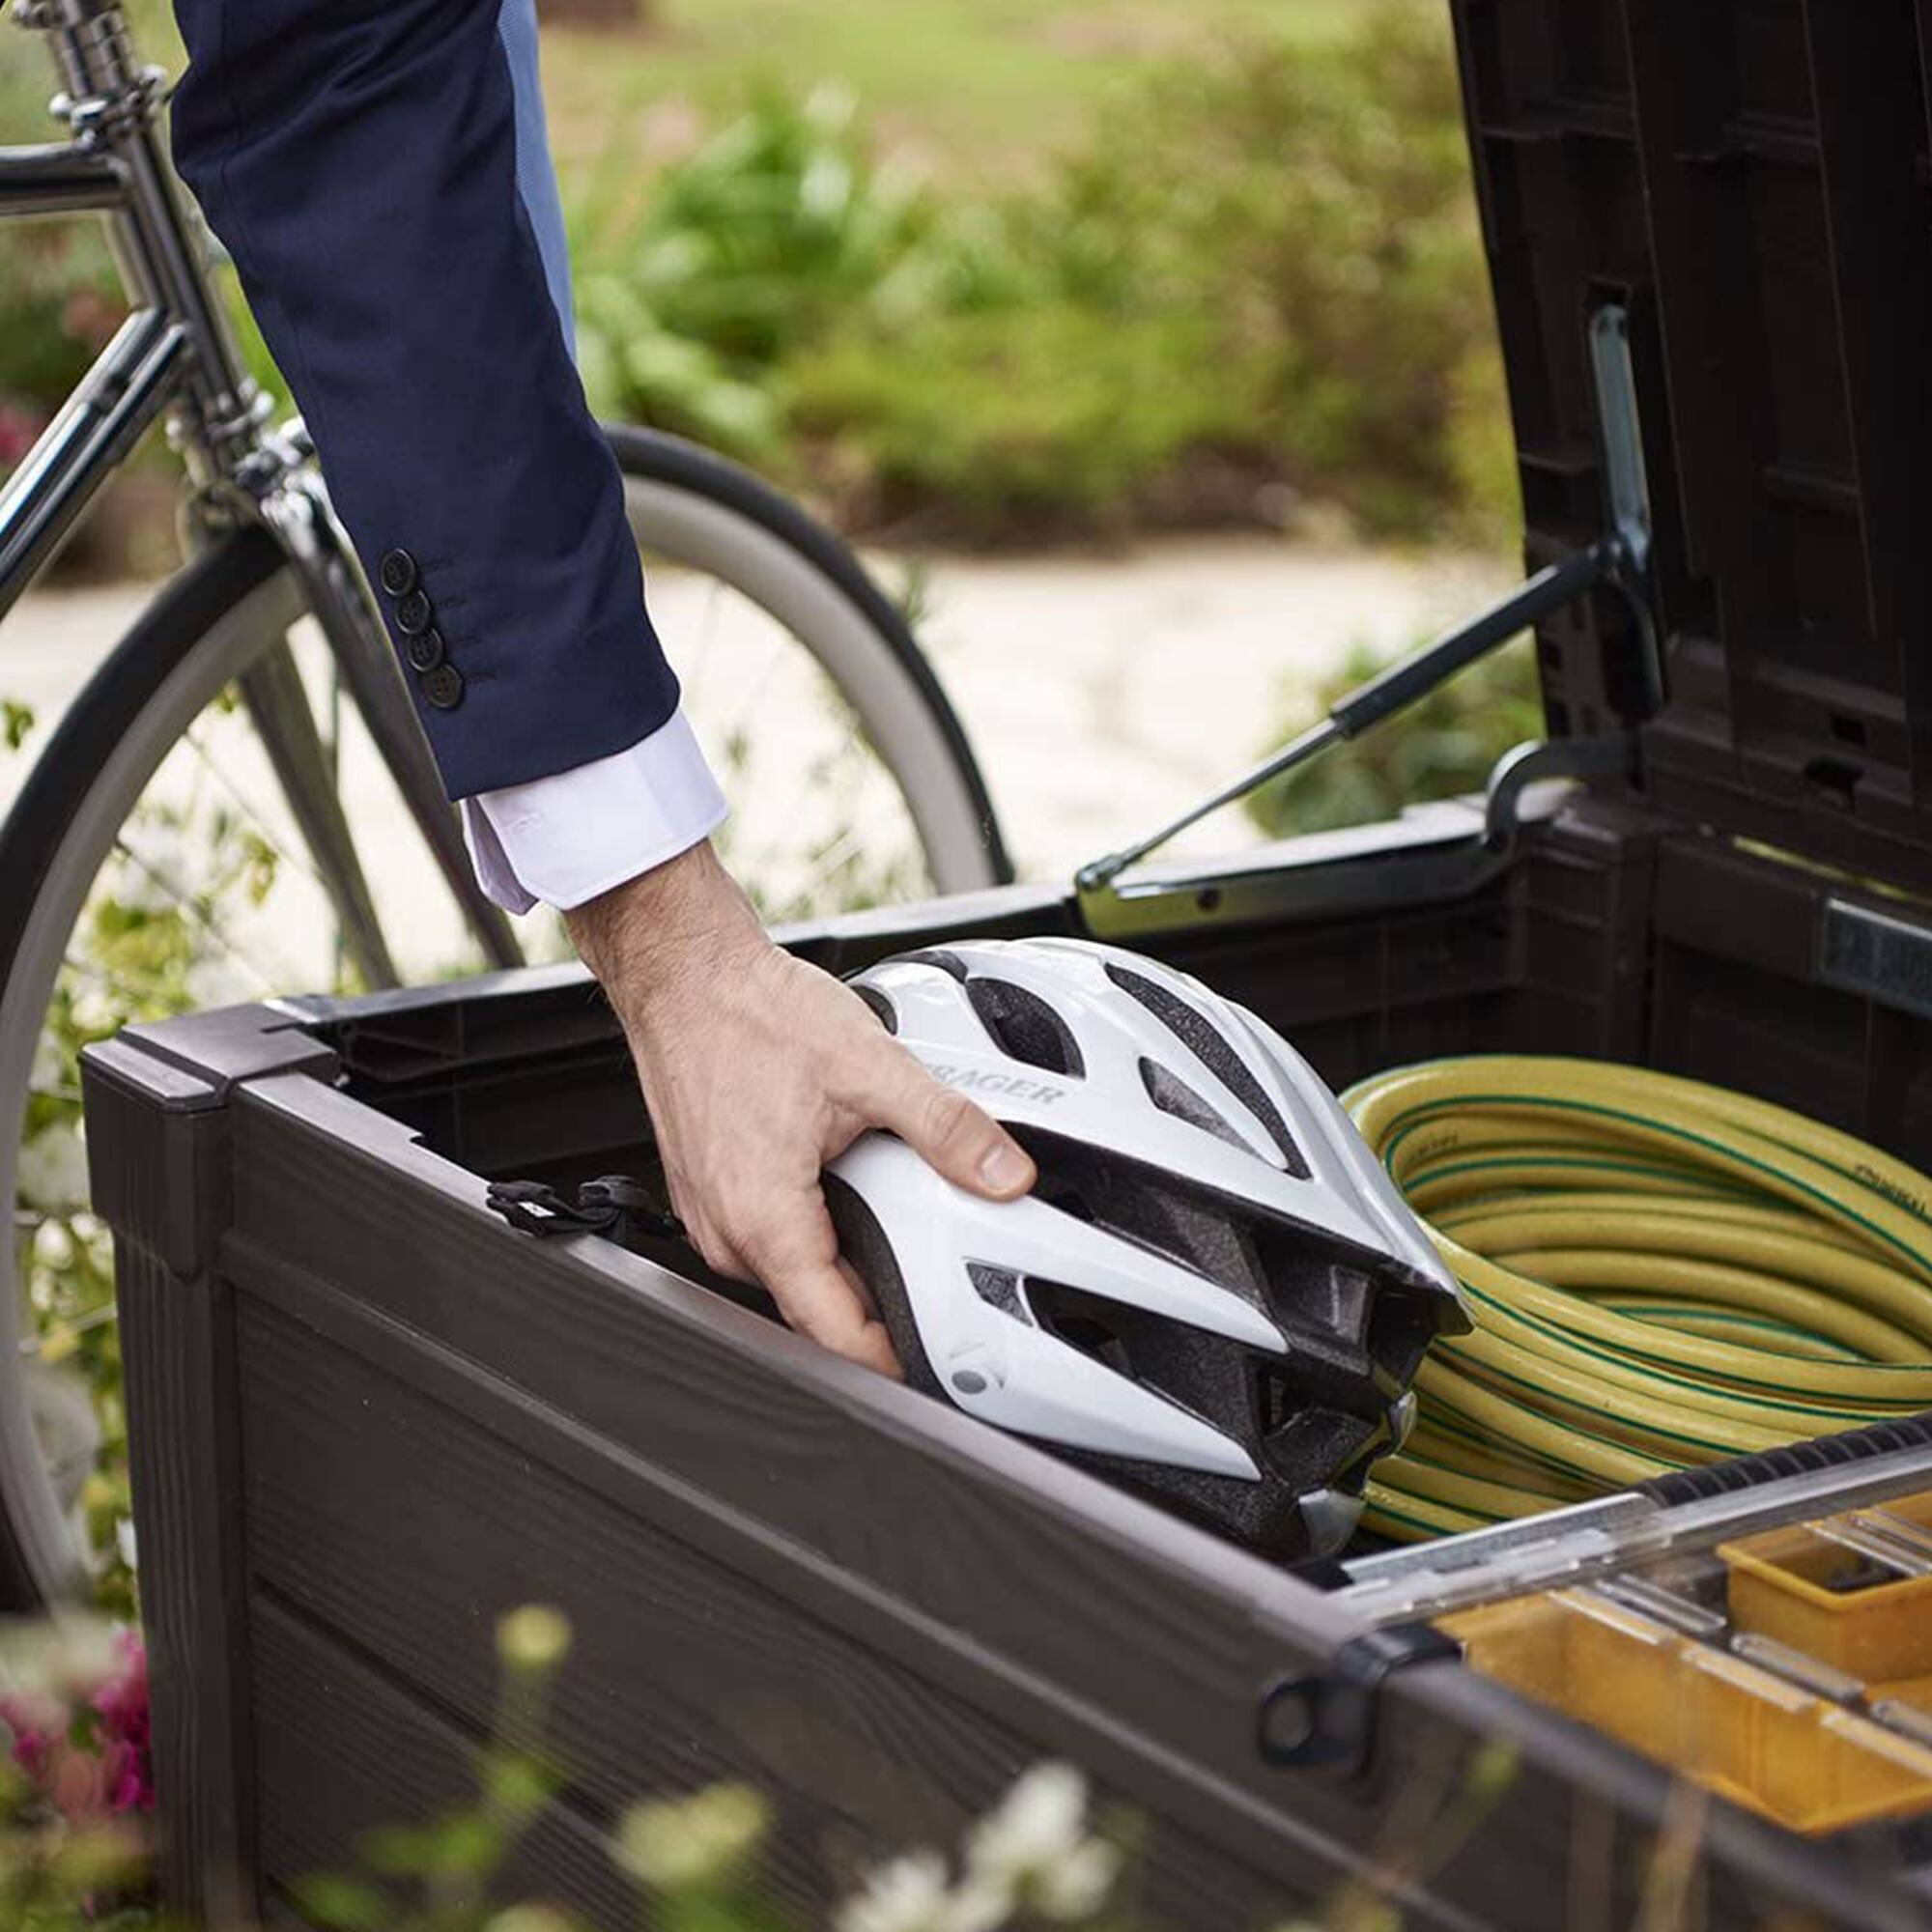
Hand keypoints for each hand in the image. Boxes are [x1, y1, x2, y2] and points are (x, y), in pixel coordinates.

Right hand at [565, 841, 1036, 1373]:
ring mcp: (711, 1214)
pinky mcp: (708, 1192)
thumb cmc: (750, 1013)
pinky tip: (844, 1193)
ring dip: (843, 1268)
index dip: (892, 1361)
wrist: (685, 973)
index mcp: (764, 1220)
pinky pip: (768, 1241)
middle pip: (815, 1311)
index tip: (938, 1366)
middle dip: (876, 1312)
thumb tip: (1007, 1174)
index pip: (834, 1336)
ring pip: (791, 1277)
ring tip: (896, 1231)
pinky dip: (812, 1234)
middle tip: (939, 1291)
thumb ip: (947, 1128)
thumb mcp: (871, 1068)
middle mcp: (727, 1231)